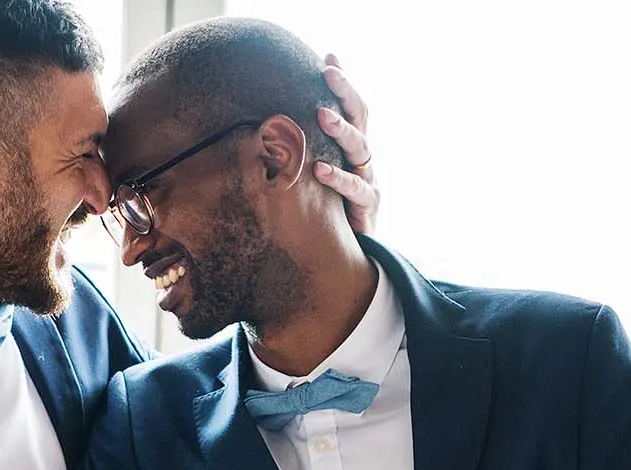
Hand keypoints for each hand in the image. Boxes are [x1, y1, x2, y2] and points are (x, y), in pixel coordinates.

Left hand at [311, 53, 378, 233]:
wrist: (346, 249)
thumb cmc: (325, 205)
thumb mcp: (311, 172)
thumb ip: (296, 149)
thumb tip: (260, 124)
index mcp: (350, 145)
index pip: (350, 107)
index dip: (344, 83)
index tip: (329, 58)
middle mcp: (362, 158)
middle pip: (360, 118)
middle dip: (345, 92)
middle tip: (329, 73)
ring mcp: (368, 179)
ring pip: (360, 148)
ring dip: (341, 130)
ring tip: (321, 114)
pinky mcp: (369, 205)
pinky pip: (356, 188)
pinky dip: (338, 178)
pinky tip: (319, 169)